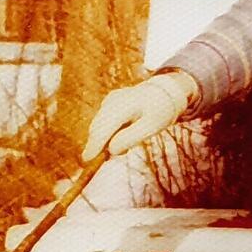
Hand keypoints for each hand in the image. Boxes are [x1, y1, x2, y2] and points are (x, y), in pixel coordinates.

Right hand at [82, 70, 197, 160]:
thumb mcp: (150, 128)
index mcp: (123, 106)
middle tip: (99, 160)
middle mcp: (112, 100)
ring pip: (99, 124)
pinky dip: (107, 132)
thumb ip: (129, 139)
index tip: (87, 160)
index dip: (94, 145)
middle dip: (96, 145)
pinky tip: (122, 134)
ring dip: (103, 139)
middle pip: (97, 127)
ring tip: (124, 146)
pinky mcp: (109, 102)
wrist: (164, 91)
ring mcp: (109, 100)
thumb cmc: (159, 111)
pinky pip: (103, 120)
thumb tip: (110, 150)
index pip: (103, 128)